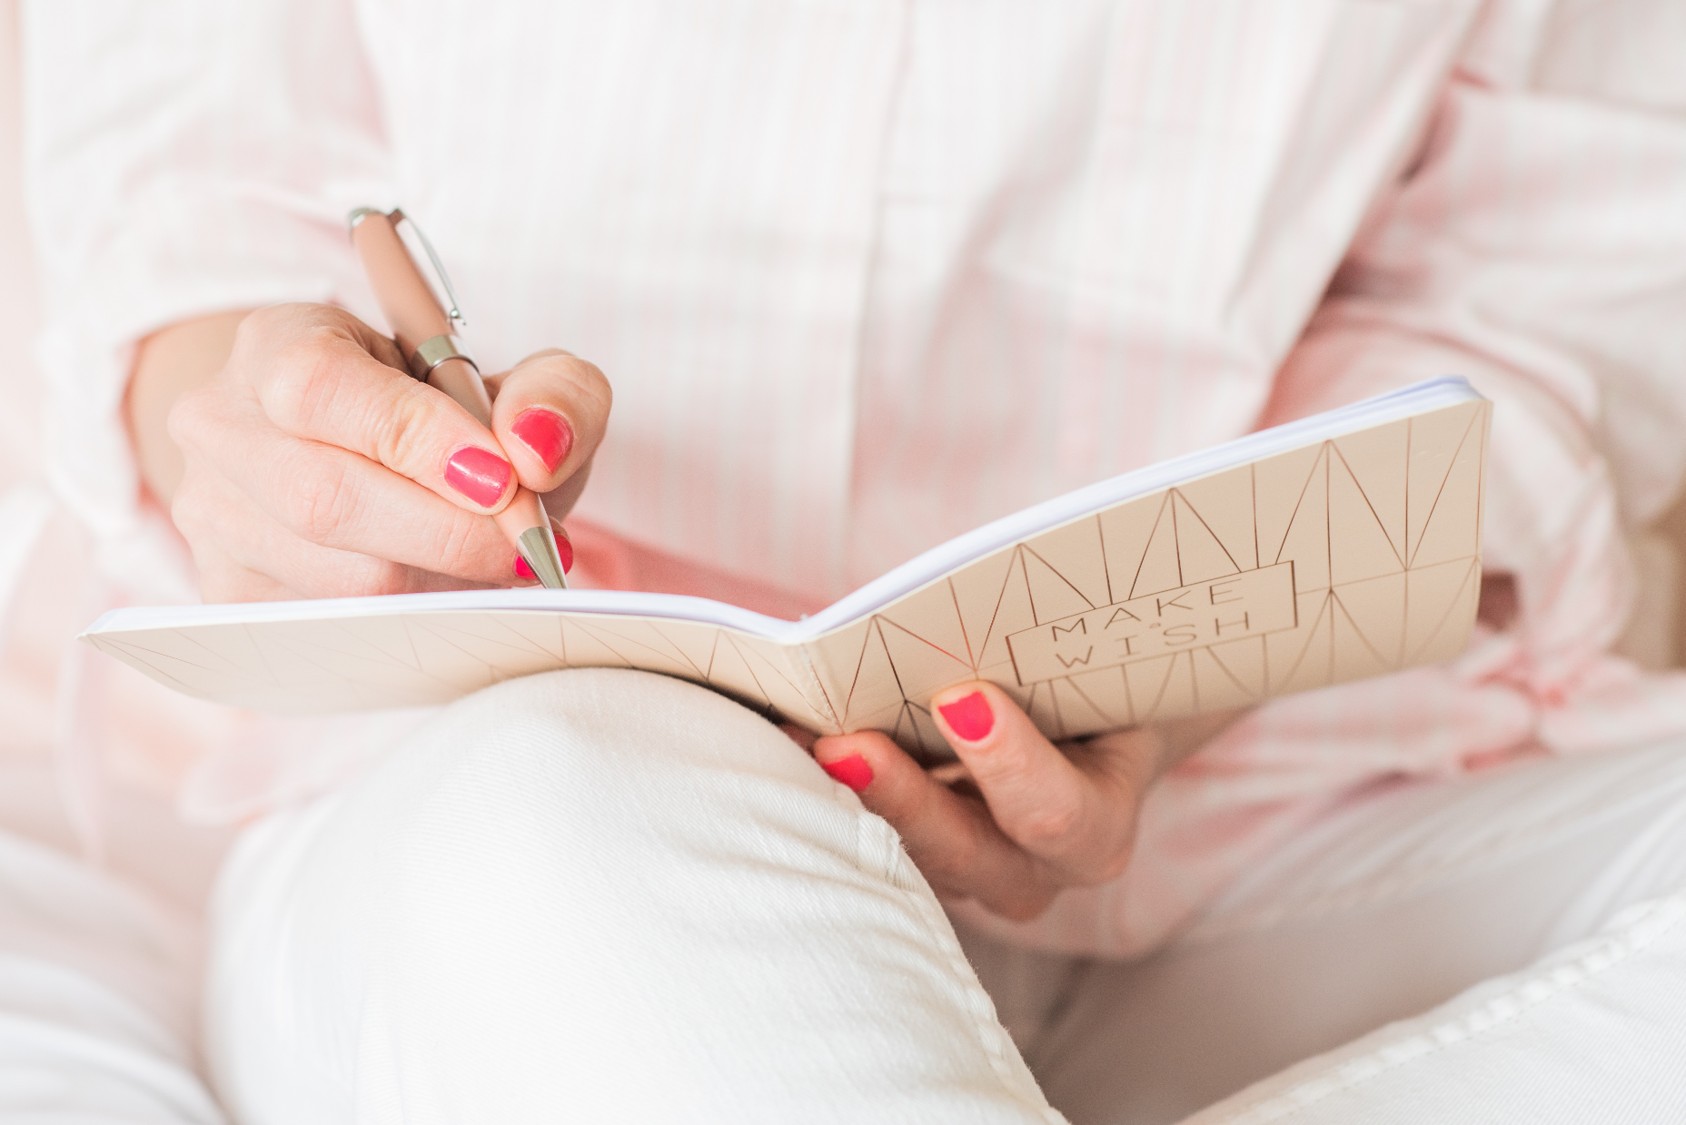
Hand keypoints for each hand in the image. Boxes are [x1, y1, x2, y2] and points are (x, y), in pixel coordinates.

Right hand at [164, 303, 609, 601]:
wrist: (366, 462)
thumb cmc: (443, 419)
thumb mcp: (512, 383)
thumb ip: (553, 394)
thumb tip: (535, 449)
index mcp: (276, 343)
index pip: (319, 386)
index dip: (416, 438)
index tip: (504, 478)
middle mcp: (220, 426)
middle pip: (320, 498)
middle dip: (448, 533)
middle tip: (528, 544)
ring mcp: (211, 516)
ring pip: (332, 579)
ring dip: (437, 581)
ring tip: (493, 562)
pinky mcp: (228, 595)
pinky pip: (328, 628)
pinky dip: (411, 619)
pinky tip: (447, 590)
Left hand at [810, 683, 1171, 921]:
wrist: (1093, 720)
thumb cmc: (1094, 683)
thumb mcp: (1094, 666)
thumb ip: (1050, 655)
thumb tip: (961, 611)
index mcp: (1099, 826)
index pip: (1061, 815)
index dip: (1012, 765)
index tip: (960, 698)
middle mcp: (1035, 871)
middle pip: (965, 854)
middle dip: (900, 796)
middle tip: (843, 744)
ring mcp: (969, 876)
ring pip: (906, 858)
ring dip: (847, 797)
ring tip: (796, 738)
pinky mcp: (918, 861)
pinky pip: (872, 839)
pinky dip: (830, 790)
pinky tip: (789, 740)